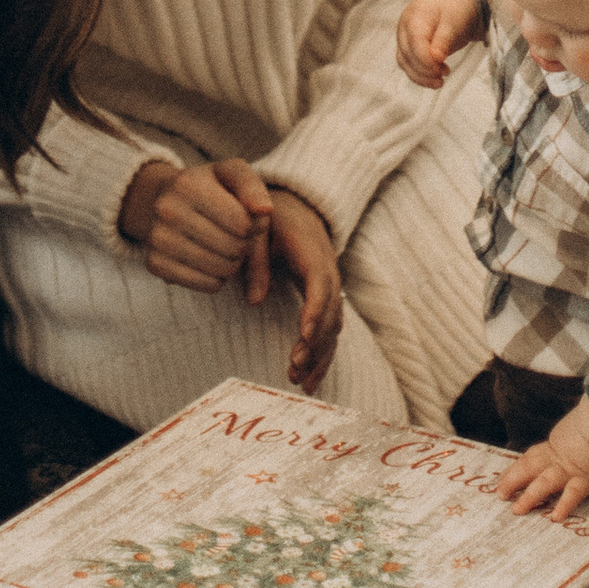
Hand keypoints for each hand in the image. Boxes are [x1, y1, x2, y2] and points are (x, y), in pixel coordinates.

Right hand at [119, 154, 273, 299]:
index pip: (242, 223)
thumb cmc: (207, 187)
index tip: (246, 219)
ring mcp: (157, 240)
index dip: (253, 226)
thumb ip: (253, 188)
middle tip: (236, 236)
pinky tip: (210, 260)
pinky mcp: (155, 264)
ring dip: (233, 264)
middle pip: (233, 248)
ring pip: (222, 271)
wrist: (161, 200)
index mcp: (187, 185)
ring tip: (225, 247)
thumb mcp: (231, 174)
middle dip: (243, 246)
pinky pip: (207, 286)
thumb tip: (264, 211)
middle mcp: (167, 211)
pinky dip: (217, 278)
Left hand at [265, 188, 344, 393]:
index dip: (314, 310)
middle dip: (315, 342)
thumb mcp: (258, 229)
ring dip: (320, 355)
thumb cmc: (271, 217)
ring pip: (334, 327)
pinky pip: (330, 330)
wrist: (296, 206)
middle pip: (331, 312)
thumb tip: (254, 301)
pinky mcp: (326, 300)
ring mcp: (332, 288)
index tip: (303, 335)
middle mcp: (329, 273)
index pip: (320, 285)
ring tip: (300, 382)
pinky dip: (323, 355)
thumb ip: (254, 259)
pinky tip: (309, 379)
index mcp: (313, 253)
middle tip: (294, 368)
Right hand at [396, 0, 482, 88]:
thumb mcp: (454, 23)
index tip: (443, 70)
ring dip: (421, 76)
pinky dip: (420, 75)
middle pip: (407, 53)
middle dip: (425, 70)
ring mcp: (403, 36)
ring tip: (441, 81)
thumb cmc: (456, 11)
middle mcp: (404, 25)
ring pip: (404, 62)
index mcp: (415, 15)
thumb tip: (435, 59)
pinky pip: (408, 64)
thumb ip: (443, 40)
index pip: (415, 41)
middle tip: (445, 73)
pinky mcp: (407, 46)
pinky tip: (435, 79)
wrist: (455, 4)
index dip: (426, 59)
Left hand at [500, 401, 588, 524]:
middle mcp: (558, 456)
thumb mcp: (582, 424)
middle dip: (513, 481)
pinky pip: (572, 495)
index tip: (503, 478)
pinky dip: (563, 506)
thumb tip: (579, 436)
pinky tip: (555, 518)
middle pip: (529, 468)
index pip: (531, 458)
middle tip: (499, 494)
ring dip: (529, 497)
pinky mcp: (585, 478)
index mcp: (556, 443)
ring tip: (517, 510)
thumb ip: (577, 434)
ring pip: (543, 483)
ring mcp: (570, 468)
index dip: (516, 469)